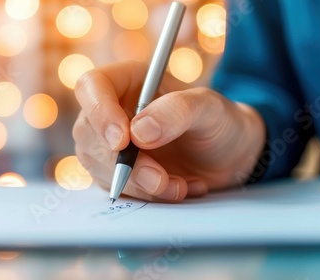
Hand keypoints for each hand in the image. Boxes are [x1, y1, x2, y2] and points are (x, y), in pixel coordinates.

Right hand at [73, 61, 265, 201]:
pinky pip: (118, 188)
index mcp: (127, 82)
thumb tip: (137, 132)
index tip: (124, 141)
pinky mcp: (117, 173)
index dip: (99, 112)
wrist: (230, 156)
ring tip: (180, 185)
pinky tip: (179, 188)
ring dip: (139, 184)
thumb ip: (177, 111)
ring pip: (100, 166)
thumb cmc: (218, 121)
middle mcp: (112, 111)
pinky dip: (148, 195)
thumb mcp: (208, 108)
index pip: (92, 87)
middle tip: (160, 177)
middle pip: (89, 133)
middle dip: (124, 162)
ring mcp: (109, 144)